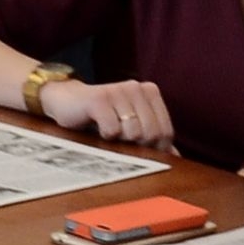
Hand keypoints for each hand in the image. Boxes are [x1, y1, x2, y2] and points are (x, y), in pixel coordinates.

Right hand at [46, 78, 173, 154]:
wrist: (68, 101)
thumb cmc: (103, 116)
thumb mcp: (131, 125)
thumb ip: (154, 138)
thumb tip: (176, 157)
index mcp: (150, 91)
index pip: (166, 131)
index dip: (155, 148)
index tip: (139, 147)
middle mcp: (136, 87)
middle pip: (152, 133)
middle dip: (137, 145)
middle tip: (121, 139)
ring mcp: (118, 91)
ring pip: (133, 133)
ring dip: (119, 140)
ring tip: (109, 130)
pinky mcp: (99, 99)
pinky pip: (112, 130)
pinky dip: (105, 136)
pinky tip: (97, 127)